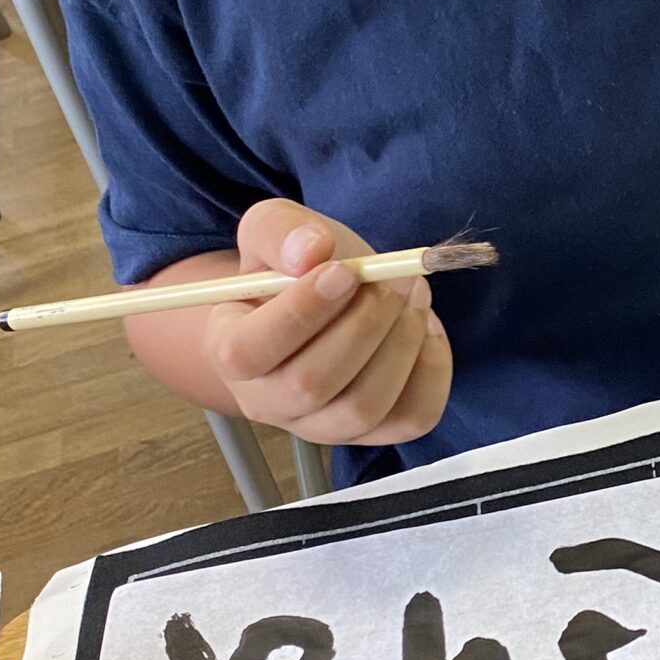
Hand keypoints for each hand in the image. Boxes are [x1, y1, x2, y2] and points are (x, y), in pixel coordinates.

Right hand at [203, 200, 451, 446]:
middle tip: (395, 279)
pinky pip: (411, 417)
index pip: (249, 353)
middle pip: (312, 385)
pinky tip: (424, 327)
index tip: (344, 272)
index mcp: (229, 348)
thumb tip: (310, 251)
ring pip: (363, 408)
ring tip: (412, 294)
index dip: (300, 314)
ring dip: (400, 343)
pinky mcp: (375, 432)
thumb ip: (281, 231)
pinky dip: (430, 368)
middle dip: (364, 324)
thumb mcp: (275, 228)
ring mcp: (322, 425)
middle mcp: (268, 401)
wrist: (327, 296)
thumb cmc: (294, 266)